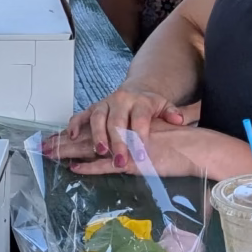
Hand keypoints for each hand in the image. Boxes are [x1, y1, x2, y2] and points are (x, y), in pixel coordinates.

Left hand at [63, 123, 246, 177]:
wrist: (194, 146)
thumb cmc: (178, 141)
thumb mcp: (155, 133)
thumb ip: (139, 138)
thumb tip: (125, 145)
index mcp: (124, 125)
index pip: (93, 126)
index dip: (74, 132)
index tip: (57, 137)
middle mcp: (122, 133)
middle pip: (86, 136)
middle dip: (64, 142)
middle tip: (43, 146)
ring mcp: (125, 148)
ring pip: (91, 148)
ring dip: (69, 152)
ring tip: (50, 155)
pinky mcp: (131, 163)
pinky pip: (105, 166)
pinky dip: (89, 167)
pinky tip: (75, 169)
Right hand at [65, 86, 189, 157]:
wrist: (136, 91)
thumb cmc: (150, 105)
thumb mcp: (165, 107)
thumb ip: (173, 113)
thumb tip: (179, 120)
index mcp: (140, 101)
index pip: (140, 119)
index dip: (140, 137)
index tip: (142, 154)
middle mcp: (121, 100)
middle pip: (117, 121)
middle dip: (118, 142)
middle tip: (120, 159)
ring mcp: (105, 103)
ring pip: (98, 118)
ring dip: (98, 136)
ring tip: (101, 151)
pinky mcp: (93, 107)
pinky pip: (81, 114)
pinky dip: (75, 124)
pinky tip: (72, 136)